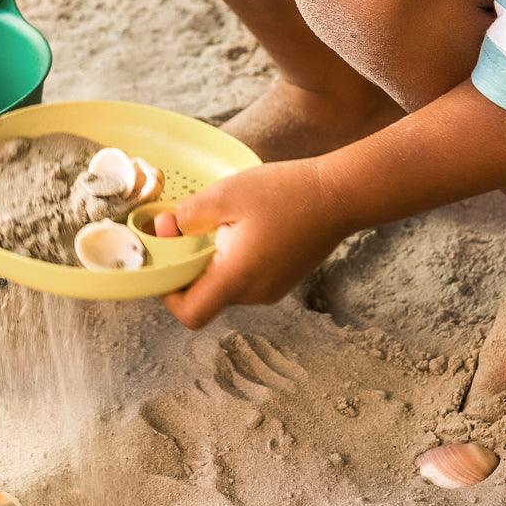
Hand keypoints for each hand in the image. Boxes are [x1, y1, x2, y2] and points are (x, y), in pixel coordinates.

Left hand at [162, 156, 351, 328]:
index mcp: (235, 278)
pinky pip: (245, 278)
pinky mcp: (281, 280)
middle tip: (190, 226)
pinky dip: (234, 259)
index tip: (166, 261)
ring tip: (223, 223)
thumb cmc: (286, 192)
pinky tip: (245, 227)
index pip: (190, 314)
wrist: (340, 194)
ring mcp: (270, 290)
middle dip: (189, 266)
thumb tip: (165, 230)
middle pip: (205, 296)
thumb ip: (188, 216)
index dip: (168, 294)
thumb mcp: (226, 194)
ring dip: (213, 260)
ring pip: (224, 286)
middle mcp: (253, 293)